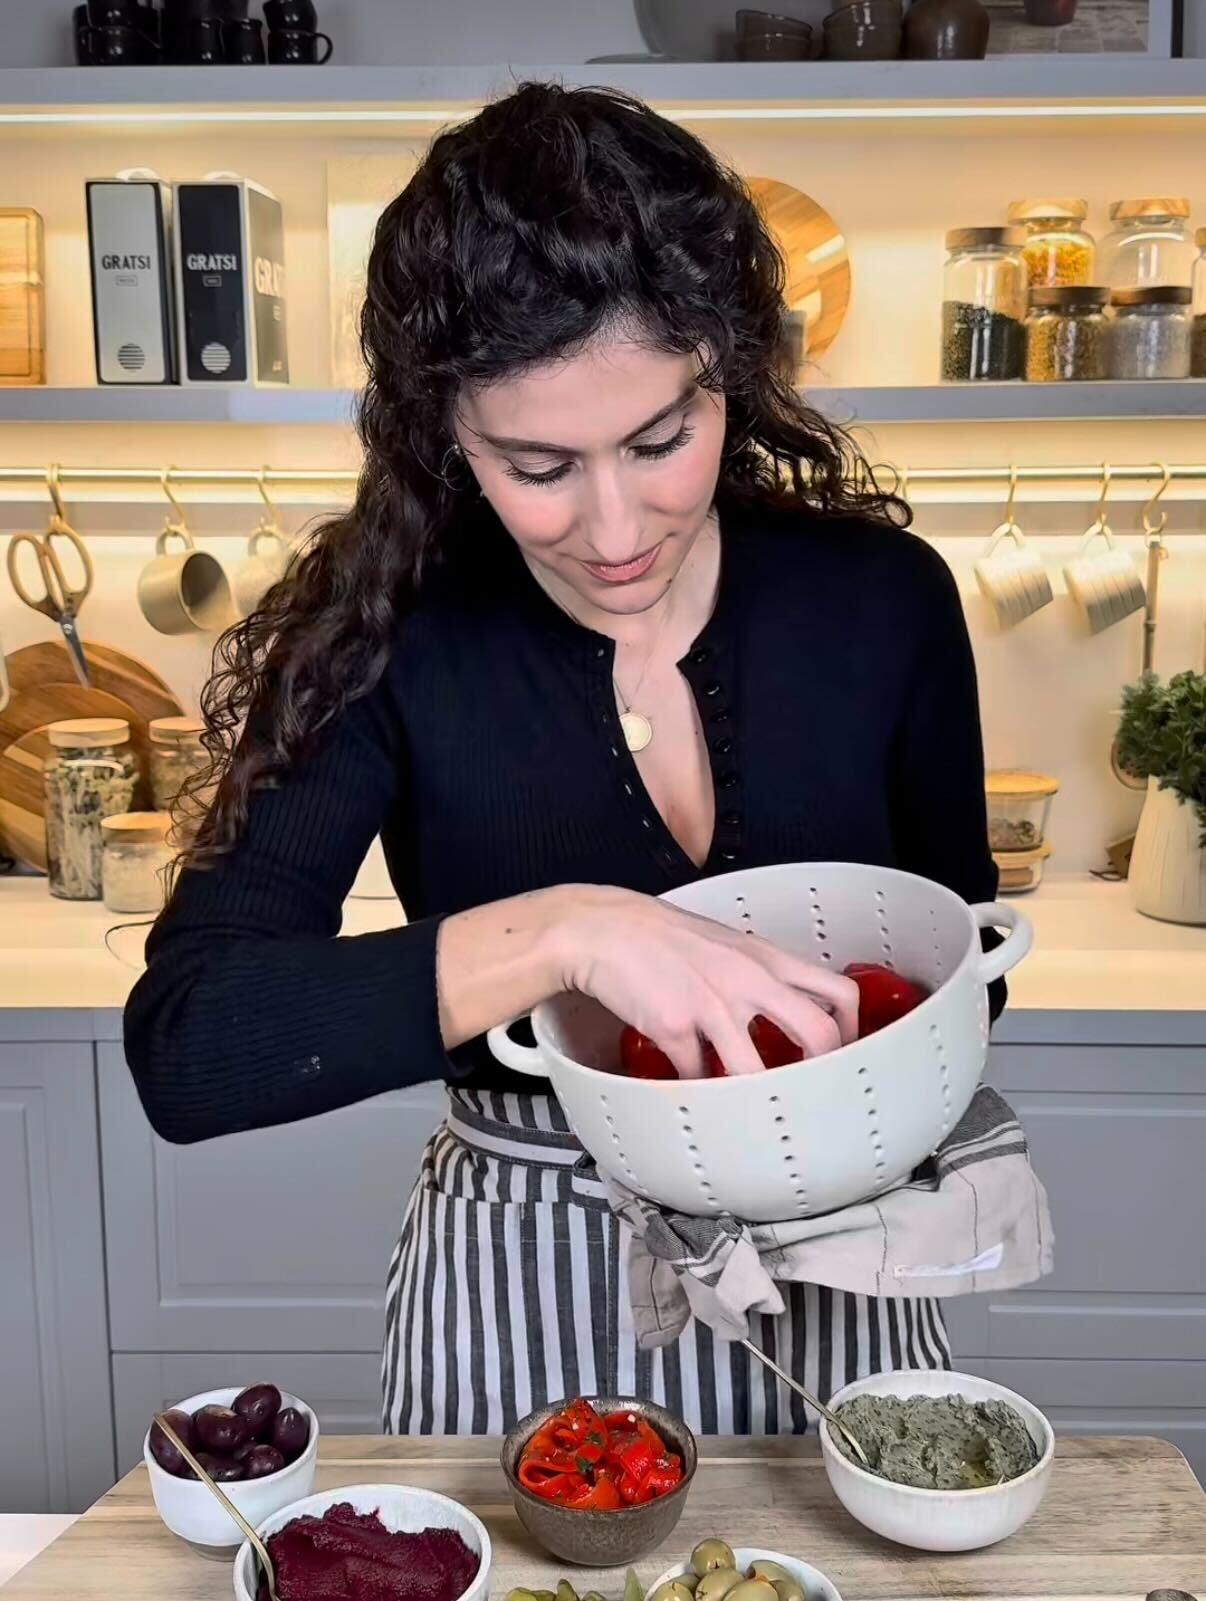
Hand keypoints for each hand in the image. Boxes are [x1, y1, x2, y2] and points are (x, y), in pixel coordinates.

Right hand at [552, 885, 858, 1078]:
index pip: (838, 992)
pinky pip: (697, 1077)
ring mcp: (712, 1005)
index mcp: (765, 957)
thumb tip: (788, 1012)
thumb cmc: (662, 936)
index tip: (843, 1055)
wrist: (603, 930)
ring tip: (751, 1108)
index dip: (851, 1033)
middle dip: (822, 1073)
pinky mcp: (674, 1027)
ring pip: (756, 1071)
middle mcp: (747, 980)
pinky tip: (691, 1085)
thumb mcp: (727, 944)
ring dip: (756, 1098)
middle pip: (818, 1035)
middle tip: (811, 1093)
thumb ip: (761, 975)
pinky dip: (696, 1089)